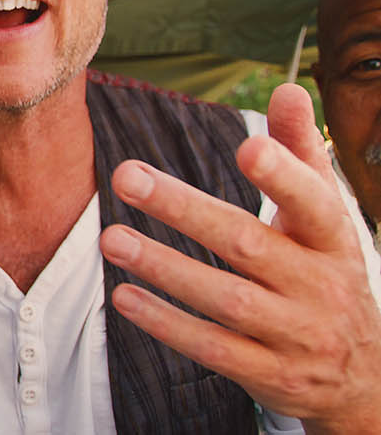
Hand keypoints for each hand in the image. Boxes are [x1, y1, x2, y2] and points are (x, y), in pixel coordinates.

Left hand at [98, 84, 380, 433]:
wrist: (365, 378)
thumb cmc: (326, 276)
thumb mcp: (326, 221)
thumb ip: (302, 156)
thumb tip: (290, 88)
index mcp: (335, 241)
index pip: (315, 204)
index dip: (285, 176)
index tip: (248, 145)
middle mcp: (319, 286)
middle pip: (247, 243)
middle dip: (184, 209)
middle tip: (125, 175)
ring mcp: (297, 334)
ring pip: (226, 300)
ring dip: (165, 267)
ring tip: (111, 238)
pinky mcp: (270, 375)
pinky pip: (213, 348)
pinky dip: (168, 323)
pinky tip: (124, 296)